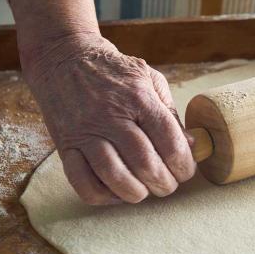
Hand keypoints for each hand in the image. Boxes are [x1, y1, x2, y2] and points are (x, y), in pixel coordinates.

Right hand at [25, 35, 195, 204]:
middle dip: (164, 184)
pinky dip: (102, 195)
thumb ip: (170, 113)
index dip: (184, 165)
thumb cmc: (114, 71)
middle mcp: (112, 116)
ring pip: (114, 175)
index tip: (186, 172)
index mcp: (139, 99)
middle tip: (168, 186)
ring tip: (145, 191)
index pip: (170, 142)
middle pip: (145, 163)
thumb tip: (190, 146)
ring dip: (135, 193)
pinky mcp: (65, 144)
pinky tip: (115, 192)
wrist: (64, 57)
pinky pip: (81, 181)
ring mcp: (86, 131)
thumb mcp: (149, 79)